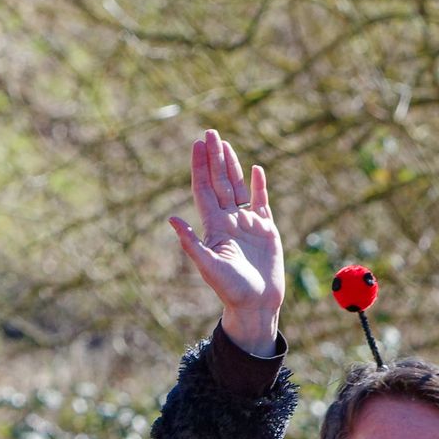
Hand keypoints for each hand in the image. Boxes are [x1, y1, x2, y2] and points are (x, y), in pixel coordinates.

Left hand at [169, 130, 284, 355]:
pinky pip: (261, 202)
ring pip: (238, 187)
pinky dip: (259, 186)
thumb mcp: (209, 266)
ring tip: (226, 145)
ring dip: (232, 166)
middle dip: (214, 157)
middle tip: (210, 133)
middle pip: (220, 182)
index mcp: (214, 226)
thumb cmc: (231, 290)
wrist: (257, 305)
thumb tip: (172, 219)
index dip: (200, 166)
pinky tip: (256, 170)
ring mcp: (247, 224)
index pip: (204, 188)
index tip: (197, 144)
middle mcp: (228, 221)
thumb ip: (191, 243)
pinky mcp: (266, 230)